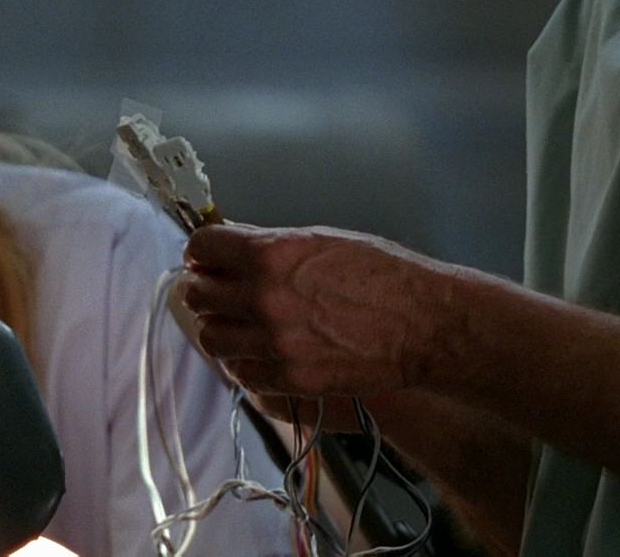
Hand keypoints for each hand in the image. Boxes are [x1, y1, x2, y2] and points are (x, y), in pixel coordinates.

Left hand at [179, 222, 450, 398]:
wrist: (421, 323)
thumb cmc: (382, 274)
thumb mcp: (323, 241)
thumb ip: (271, 244)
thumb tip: (234, 246)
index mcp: (271, 254)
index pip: (203, 247)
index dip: (202, 250)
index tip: (207, 257)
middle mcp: (264, 298)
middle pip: (198, 295)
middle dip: (205, 288)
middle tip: (218, 289)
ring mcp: (274, 343)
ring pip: (211, 337)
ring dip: (220, 327)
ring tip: (239, 323)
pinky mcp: (289, 378)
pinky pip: (241, 373)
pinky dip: (245, 361)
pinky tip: (261, 351)